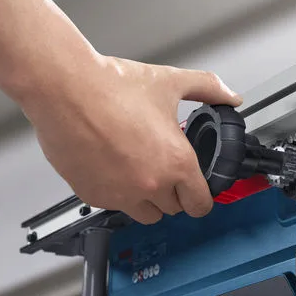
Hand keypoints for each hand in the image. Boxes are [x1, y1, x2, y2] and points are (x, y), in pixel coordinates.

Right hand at [19, 53, 241, 224]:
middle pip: (173, 210)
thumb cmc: (112, 86)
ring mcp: (119, 194)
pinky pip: (113, 206)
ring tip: (141, 167)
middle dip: (174, 192)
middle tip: (165, 166)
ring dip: (147, 198)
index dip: (201, 197)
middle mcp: (150, 184)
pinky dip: (118, 193)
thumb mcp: (171, 82)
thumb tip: (229, 96)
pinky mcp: (91, 194)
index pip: (200, 205)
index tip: (197, 188)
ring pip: (144, 214)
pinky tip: (114, 165)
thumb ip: (208, 89)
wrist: (65, 88)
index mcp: (176, 163)